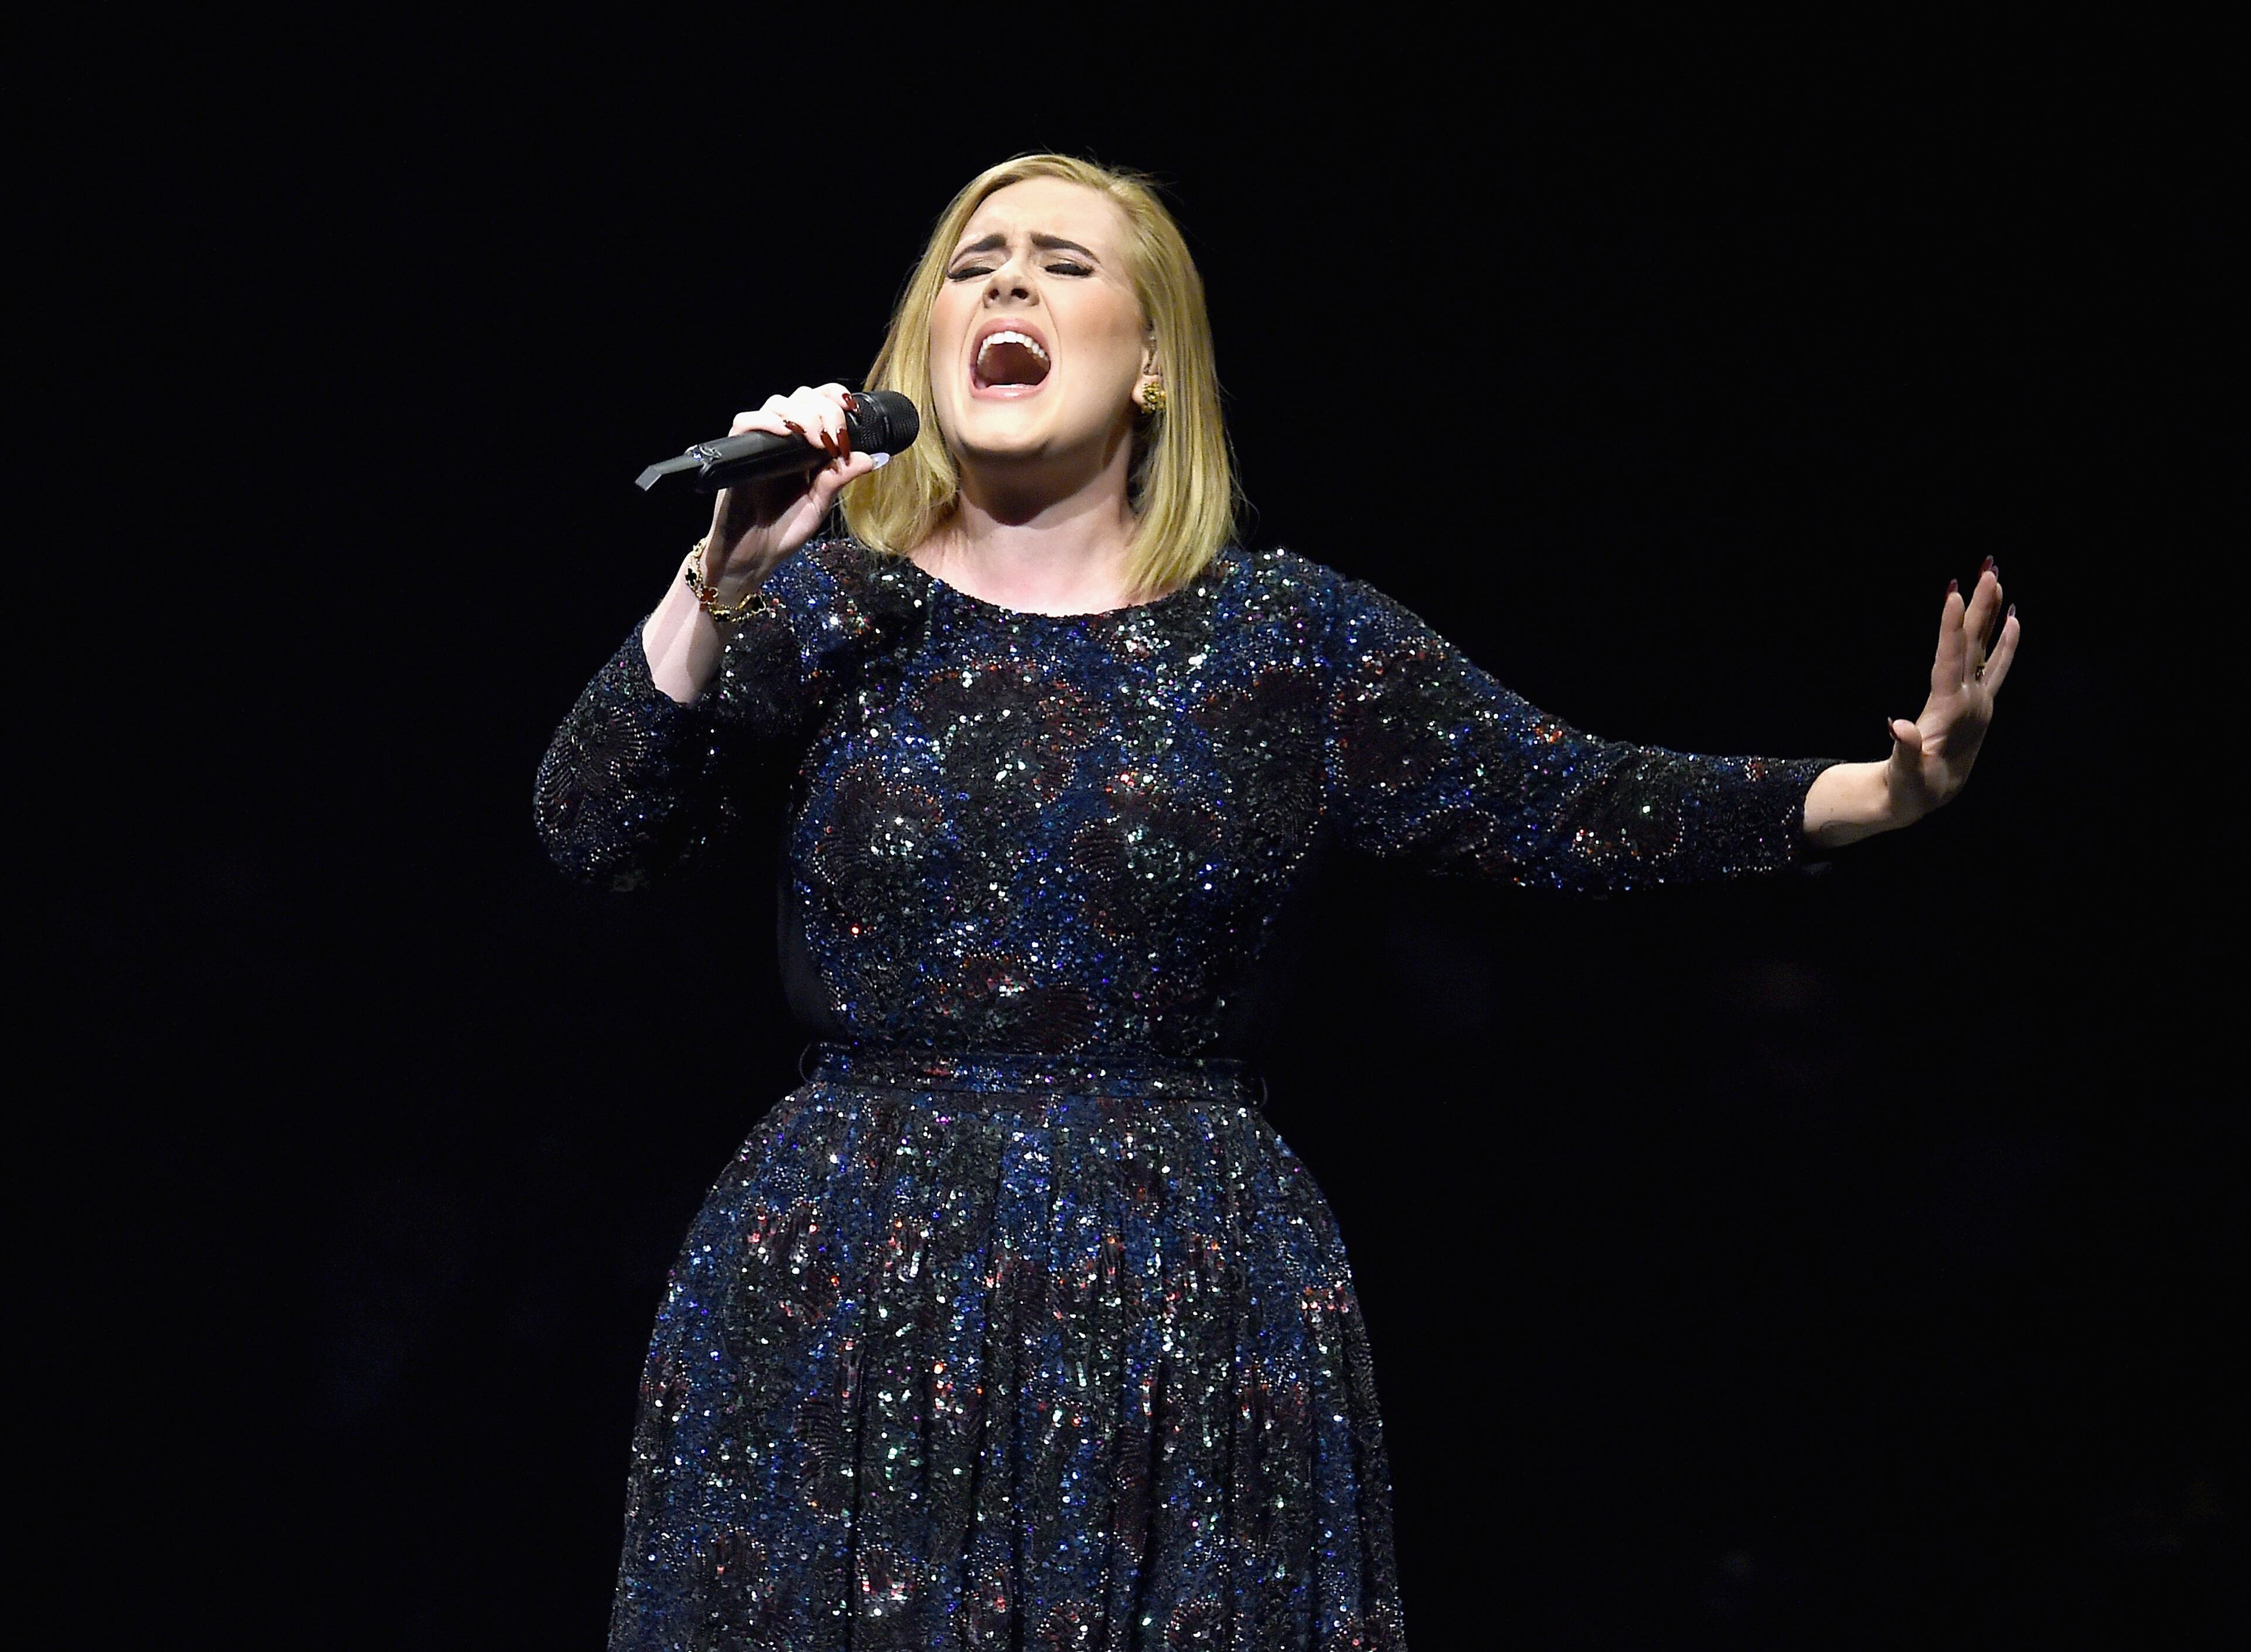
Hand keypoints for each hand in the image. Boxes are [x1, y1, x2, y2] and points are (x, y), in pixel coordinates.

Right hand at [701, 384, 883, 592]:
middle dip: (823, 409)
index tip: (851, 409)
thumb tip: (875, 457)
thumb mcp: (819, 504)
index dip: (834, 397)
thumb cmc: (784, 531)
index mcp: (806, 447)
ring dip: (801, 414)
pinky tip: (785, 434)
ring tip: (815, 440)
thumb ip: (840, 478)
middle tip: (833, 437)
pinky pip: (745, 422)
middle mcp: (783, 439)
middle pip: (801, 397)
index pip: (819, 404)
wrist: (752, 556)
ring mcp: (760, 444)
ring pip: (777, 404)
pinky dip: (766, 422)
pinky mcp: (737, 453)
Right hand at [1882, 559, 2020, 823]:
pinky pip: (1997, 666)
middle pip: (1976, 645)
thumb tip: (1898, 727)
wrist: (1926, 799)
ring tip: (1997, 580)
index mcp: (1951, 712)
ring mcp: (1979, 701)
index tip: (1954, 594)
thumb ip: (1905, 751)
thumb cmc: (1910, 787)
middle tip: (1989, 570)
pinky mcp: (1979, 704)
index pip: (1952, 661)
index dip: (1952, 628)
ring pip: (1987, 649)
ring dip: (1991, 614)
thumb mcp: (1905, 774)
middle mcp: (1971, 701)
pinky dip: (2007, 642)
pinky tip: (2013, 619)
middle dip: (1981, 607)